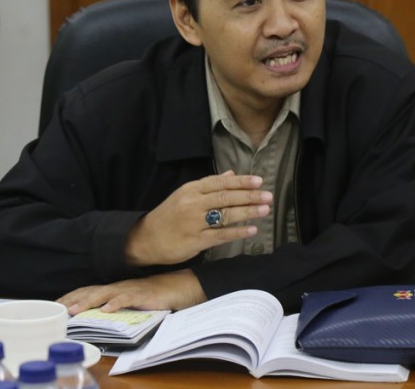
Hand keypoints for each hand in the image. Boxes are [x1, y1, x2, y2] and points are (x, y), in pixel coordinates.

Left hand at [57, 269, 205, 314]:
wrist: (184, 286)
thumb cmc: (158, 295)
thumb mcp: (133, 301)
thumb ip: (117, 305)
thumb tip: (98, 315)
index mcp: (116, 288)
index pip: (88, 290)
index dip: (71, 296)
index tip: (55, 305)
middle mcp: (121, 287)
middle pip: (92, 291)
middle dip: (73, 300)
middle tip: (57, 309)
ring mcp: (132, 290)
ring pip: (106, 293)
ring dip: (88, 301)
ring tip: (74, 310)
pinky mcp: (146, 295)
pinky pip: (129, 298)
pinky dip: (117, 303)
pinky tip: (107, 309)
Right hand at [125, 171, 271, 266]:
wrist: (146, 238)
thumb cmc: (169, 215)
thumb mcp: (186, 195)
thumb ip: (209, 185)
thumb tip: (232, 174)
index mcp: (191, 190)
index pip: (220, 183)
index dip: (240, 182)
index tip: (258, 181)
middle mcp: (193, 203)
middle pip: (226, 197)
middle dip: (249, 196)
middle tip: (268, 196)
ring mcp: (194, 222)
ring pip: (225, 215)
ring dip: (247, 212)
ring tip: (265, 210)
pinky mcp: (195, 241)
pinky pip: (220, 235)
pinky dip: (237, 232)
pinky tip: (251, 230)